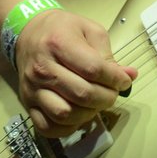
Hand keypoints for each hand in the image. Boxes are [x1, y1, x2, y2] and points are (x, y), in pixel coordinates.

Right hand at [12, 8, 138, 137]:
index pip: (93, 69)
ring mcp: (32, 88)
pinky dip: (67, 128)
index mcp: (58, 43)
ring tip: (94, 103)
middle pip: (82, 94)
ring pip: (65, 114)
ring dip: (88, 114)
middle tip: (112, 93)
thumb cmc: (60, 30)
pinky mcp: (27, 103)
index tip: (124, 80)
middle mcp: (42, 67)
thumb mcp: (88, 30)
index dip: (115, 79)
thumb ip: (108, 54)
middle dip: (106, 97)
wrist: (28, 33)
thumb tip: (129, 76)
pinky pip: (48, 127)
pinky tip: (77, 114)